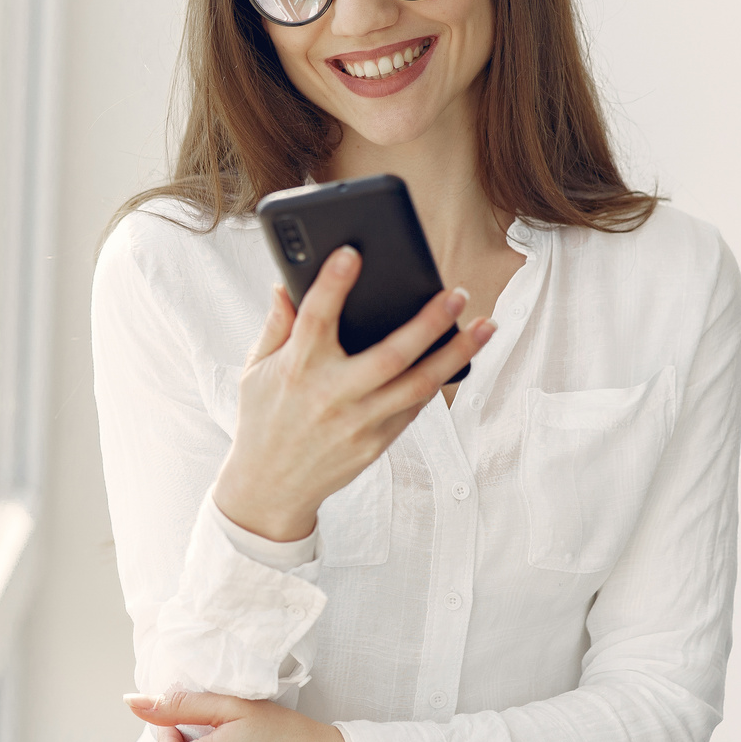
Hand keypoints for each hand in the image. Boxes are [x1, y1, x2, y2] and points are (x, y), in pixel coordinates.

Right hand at [213, 247, 494, 540]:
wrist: (270, 487)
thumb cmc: (263, 419)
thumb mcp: (257, 370)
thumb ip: (276, 326)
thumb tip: (284, 285)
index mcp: (296, 369)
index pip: (316, 318)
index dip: (333, 283)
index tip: (352, 253)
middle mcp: (331, 395)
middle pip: (390, 354)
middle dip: (429, 322)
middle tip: (456, 295)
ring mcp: (358, 422)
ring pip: (418, 383)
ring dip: (456, 352)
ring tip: (484, 326)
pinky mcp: (375, 442)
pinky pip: (415, 407)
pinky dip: (438, 380)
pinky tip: (457, 358)